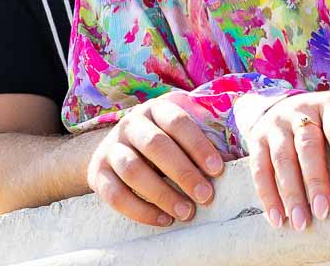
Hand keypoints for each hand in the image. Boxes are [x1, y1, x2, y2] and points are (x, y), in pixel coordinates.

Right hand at [87, 94, 224, 226]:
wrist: (117, 149)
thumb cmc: (163, 142)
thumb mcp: (179, 132)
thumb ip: (202, 138)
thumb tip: (232, 158)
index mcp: (155, 109)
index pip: (177, 122)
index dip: (198, 145)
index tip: (218, 170)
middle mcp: (130, 124)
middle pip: (155, 144)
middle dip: (183, 172)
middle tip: (206, 196)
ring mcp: (111, 147)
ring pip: (133, 169)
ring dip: (162, 193)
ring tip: (186, 212)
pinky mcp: (97, 173)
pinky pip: (115, 194)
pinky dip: (140, 210)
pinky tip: (163, 220)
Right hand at [242, 91, 329, 230]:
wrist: (283, 107)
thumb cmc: (328, 122)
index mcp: (326, 106)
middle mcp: (299, 112)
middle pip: (306, 147)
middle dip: (315, 181)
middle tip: (323, 212)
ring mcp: (275, 125)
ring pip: (282, 160)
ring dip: (291, 193)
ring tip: (301, 222)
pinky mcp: (257, 139)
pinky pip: (260, 169)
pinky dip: (268, 196)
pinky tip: (277, 218)